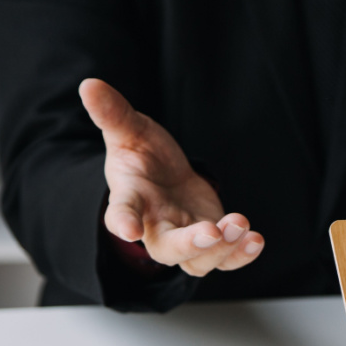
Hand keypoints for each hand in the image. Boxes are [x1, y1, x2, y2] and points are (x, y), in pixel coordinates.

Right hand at [79, 78, 265, 276]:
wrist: (163, 177)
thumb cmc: (142, 157)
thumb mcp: (129, 131)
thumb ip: (113, 113)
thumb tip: (89, 85)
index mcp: (130, 201)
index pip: (121, 214)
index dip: (122, 222)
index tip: (127, 230)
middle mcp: (157, 228)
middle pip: (168, 249)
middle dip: (191, 244)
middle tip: (211, 232)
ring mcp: (185, 239)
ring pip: (200, 261)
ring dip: (223, 248)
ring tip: (240, 223)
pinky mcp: (213, 242)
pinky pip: (227, 259)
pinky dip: (241, 254)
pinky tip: (256, 240)